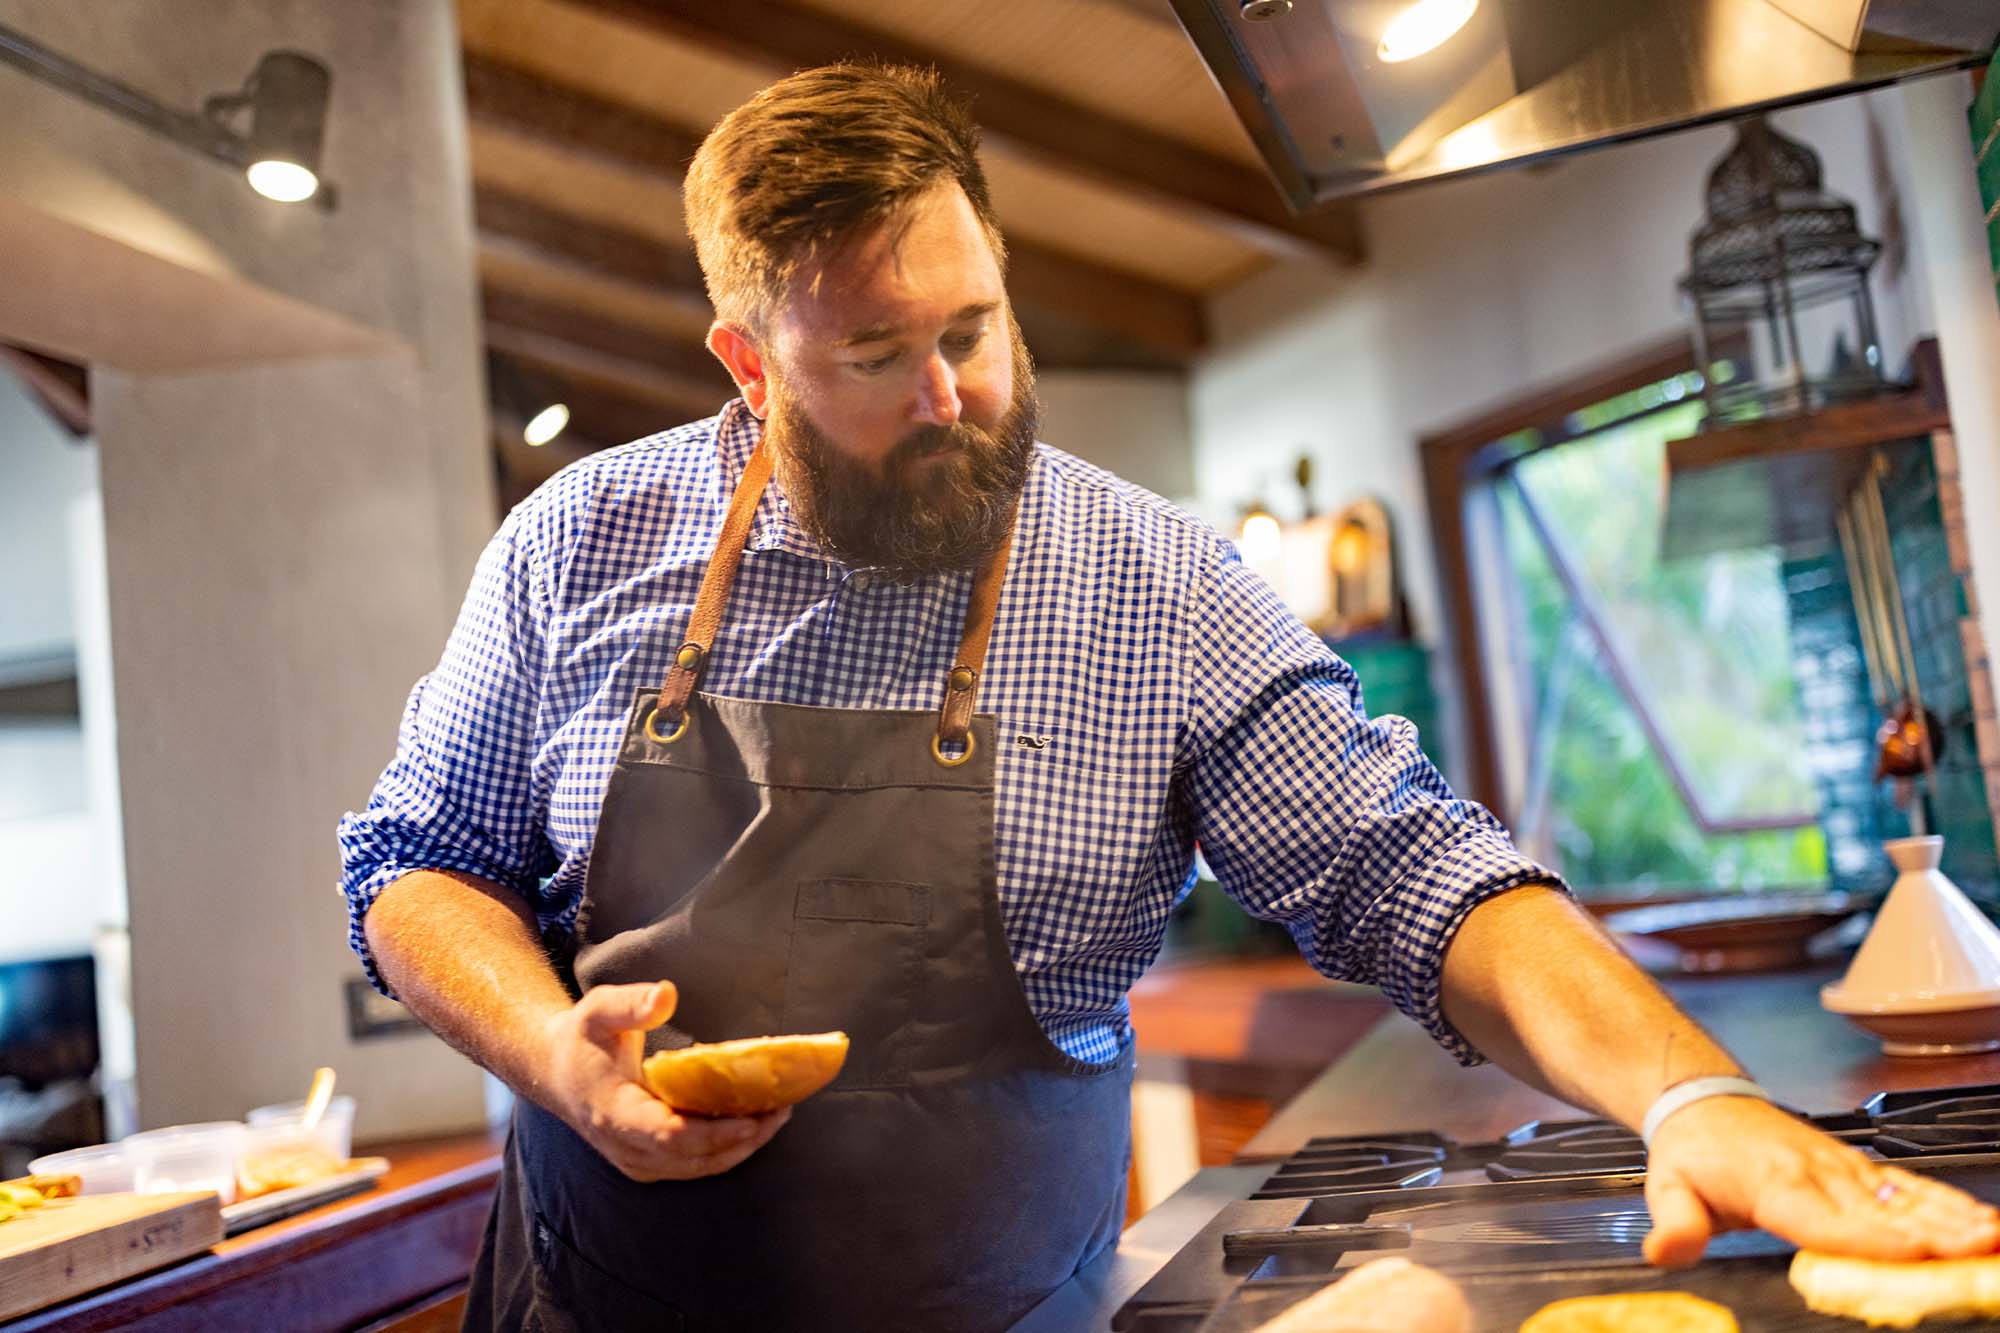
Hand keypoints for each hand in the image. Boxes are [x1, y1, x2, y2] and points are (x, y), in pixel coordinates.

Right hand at [537, 980, 791, 1181]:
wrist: (557, 1073)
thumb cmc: (583, 1038)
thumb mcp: (599, 1009)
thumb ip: (631, 1003)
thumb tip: (666, 994)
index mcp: (614, 1112)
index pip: (668, 1135)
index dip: (714, 1132)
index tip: (753, 1118)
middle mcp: (626, 1146)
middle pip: (693, 1158)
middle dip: (742, 1139)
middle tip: (782, 1110)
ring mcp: (637, 1160)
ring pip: (698, 1167)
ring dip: (741, 1147)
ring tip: (777, 1115)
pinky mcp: (649, 1163)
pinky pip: (694, 1165)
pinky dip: (726, 1149)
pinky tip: (753, 1123)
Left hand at [1641, 1096, 1999, 1266]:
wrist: (1703, 1102)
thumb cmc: (1692, 1151)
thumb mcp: (1666, 1188)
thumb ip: (1674, 1225)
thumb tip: (1663, 1253)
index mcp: (1773, 1184)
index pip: (1826, 1218)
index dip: (1869, 1237)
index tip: (1912, 1251)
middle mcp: (1818, 1173)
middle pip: (1880, 1212)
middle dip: (1934, 1234)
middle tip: (1980, 1249)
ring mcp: (1844, 1168)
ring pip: (1905, 1198)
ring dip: (1952, 1219)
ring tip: (1992, 1237)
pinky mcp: (1859, 1168)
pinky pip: (1909, 1187)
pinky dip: (1947, 1204)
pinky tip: (1982, 1222)